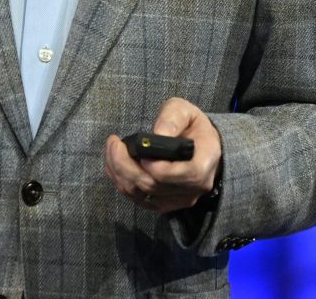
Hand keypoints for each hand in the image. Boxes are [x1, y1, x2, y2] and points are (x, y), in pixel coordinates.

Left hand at [104, 97, 222, 213]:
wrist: (199, 147)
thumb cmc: (192, 127)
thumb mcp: (186, 111)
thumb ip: (173, 118)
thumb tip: (158, 133)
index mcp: (204, 164)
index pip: (184, 175)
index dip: (159, 168)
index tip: (139, 151)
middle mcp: (193, 189)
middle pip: (154, 186)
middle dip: (126, 166)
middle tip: (114, 144)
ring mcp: (177, 200)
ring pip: (141, 195)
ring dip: (119, 174)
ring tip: (112, 150)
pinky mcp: (162, 204)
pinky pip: (137, 199)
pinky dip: (121, 182)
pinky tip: (114, 165)